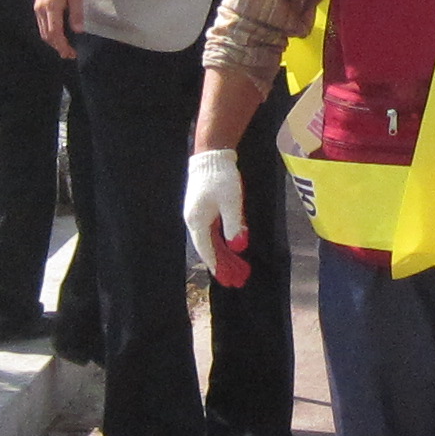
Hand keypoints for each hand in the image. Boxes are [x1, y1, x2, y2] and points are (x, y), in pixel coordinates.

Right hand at [33, 0, 84, 57]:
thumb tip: (78, 30)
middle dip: (58, 46)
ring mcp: (38, 8)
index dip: (62, 45)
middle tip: (69, 54)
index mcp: (51, 6)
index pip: (54, 32)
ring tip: (65, 49)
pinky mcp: (38, 6)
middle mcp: (41, 9)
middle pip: (47, 35)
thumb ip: (77, 13)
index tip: (70, 53)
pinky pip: (42, 25)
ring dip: (54, 42)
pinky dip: (50, 33)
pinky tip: (58, 36)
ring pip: (43, 31)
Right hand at [181, 150, 246, 284]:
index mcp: (198, 221)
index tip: (227, 280)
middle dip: (224, 265)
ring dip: (226, 255)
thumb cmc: (221, 177)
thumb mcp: (231, 202)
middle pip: (210, 248)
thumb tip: (238, 247)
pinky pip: (215, 231)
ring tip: (239, 269)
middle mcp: (195, 221)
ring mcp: (200, 215)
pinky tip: (236, 248)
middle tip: (237, 280)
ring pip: (213, 240)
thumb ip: (234, 225)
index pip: (207, 250)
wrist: (212, 155)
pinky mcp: (205, 209)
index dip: (218, 266)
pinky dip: (224, 241)